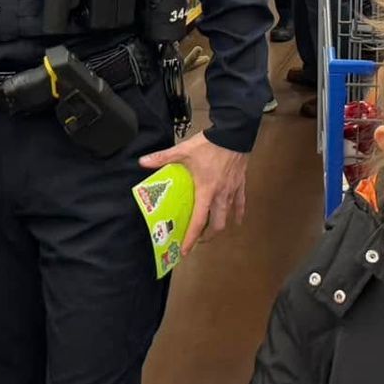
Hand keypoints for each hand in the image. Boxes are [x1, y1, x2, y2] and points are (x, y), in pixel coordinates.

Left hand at [139, 132, 247, 253]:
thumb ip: (163, 158)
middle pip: (218, 224)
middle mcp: (221, 195)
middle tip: (198, 240)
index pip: (199, 220)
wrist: (233, 133)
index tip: (186, 250)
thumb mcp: (183, 151)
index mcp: (206, 191)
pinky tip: (237, 219)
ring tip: (212, 230)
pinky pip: (241, 202)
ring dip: (221, 225)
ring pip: (229, 215)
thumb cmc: (209, 145)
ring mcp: (232, 190)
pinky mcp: (240, 184)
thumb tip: (142, 162)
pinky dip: (238, 212)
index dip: (192, 237)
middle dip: (208, 235)